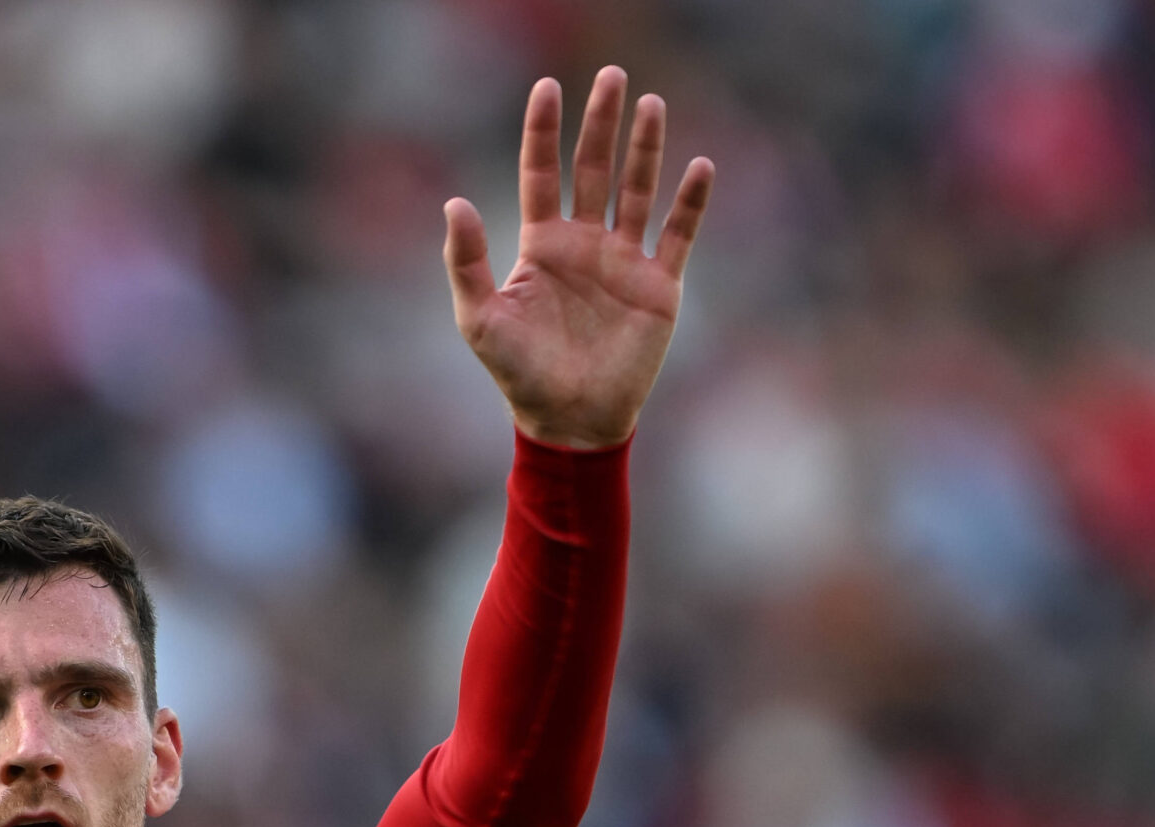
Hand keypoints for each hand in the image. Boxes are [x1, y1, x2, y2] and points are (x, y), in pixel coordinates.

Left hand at [444, 70, 712, 449]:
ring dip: (645, 148)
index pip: (541, 174)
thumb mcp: (480, 320)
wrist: (571, 422)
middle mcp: (584, 244)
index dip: (543, 132)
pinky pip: (678, 235)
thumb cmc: (520, 375)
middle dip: (601, 123)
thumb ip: (465, 263)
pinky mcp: (658, 287)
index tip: (548, 87)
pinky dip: (690, 203)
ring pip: (637, 190)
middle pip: (593, 169)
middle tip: (612, 76)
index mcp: (541, 246)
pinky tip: (699, 166)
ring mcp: (624, 262)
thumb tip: (454, 203)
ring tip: (651, 103)